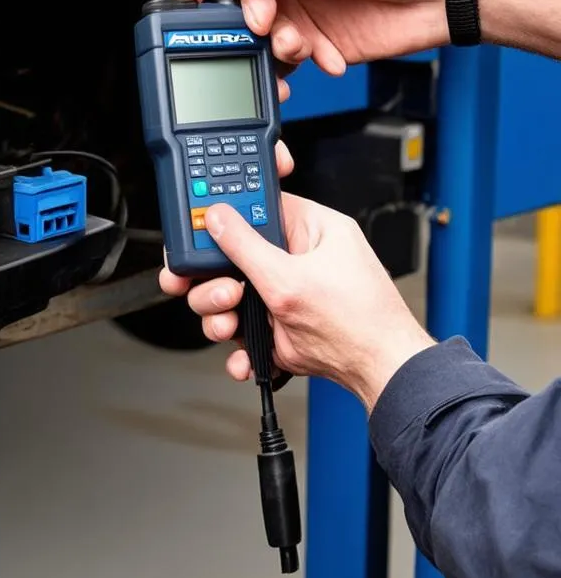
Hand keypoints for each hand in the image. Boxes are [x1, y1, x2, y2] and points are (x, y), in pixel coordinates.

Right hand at [160, 195, 433, 411]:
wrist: (376, 371)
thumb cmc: (359, 319)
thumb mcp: (290, 277)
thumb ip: (246, 245)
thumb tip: (218, 217)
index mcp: (309, 229)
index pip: (257, 206)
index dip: (226, 215)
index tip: (201, 231)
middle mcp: (294, 258)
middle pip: (231, 257)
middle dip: (215, 282)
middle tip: (224, 294)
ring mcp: (283, 295)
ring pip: (228, 298)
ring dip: (221, 317)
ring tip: (231, 327)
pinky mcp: (277, 327)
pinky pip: (242, 332)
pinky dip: (239, 348)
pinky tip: (246, 354)